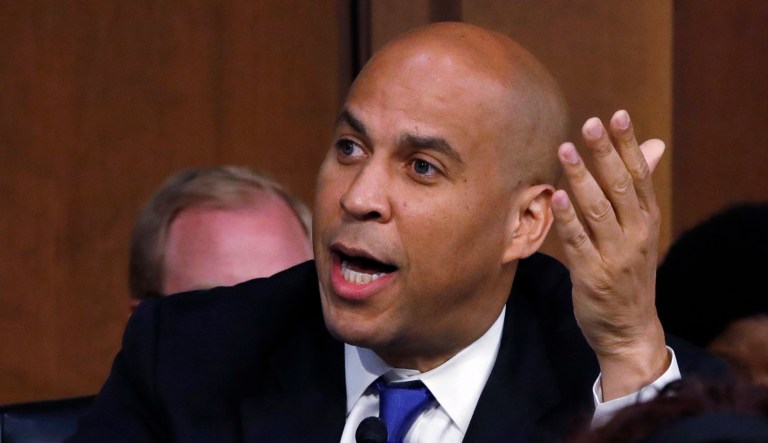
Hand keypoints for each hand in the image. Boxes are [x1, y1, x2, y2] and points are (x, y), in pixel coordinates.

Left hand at [551, 110, 668, 400]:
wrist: (629, 329)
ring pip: (598, 210)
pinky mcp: (592, 275)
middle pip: (620, 186)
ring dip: (582, 178)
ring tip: (565, 149)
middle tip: (590, 123)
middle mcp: (636, 234)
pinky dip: (568, 219)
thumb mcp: (642, 229)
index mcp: (647, 219)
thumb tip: (653, 145)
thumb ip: (639, 188)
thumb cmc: (629, 272)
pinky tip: (557, 196)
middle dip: (605, 153)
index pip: (638, 174)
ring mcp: (615, 255)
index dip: (628, 144)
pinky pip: (579, 242)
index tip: (617, 115)